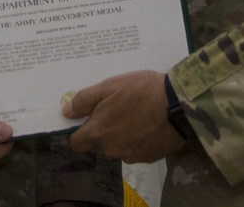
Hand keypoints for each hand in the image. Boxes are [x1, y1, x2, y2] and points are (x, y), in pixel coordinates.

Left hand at [62, 70, 185, 162]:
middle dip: (103, 128)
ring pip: (118, 145)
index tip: (85, 117)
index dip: (77, 130)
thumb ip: (84, 100)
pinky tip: (147, 121)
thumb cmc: (140, 91)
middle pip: (99, 142)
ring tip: (135, 111)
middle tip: (115, 107)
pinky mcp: (149, 157)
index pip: (76, 142)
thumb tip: (66, 112)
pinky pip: (135, 148)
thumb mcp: (109, 86)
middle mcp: (112, 150)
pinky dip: (138, 137)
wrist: (178, 105)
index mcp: (98, 133)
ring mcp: (131, 156)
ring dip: (121, 133)